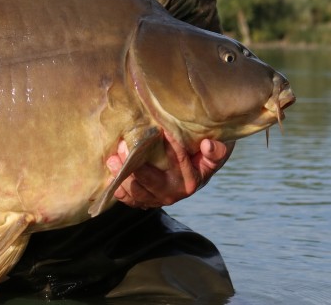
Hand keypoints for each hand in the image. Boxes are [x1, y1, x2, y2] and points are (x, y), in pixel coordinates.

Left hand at [107, 134, 233, 208]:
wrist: (196, 164)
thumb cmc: (205, 151)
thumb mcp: (219, 148)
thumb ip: (216, 150)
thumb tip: (208, 145)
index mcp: (192, 180)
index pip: (179, 162)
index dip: (171, 148)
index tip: (162, 131)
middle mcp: (175, 192)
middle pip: (152, 181)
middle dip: (135, 165)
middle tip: (123, 145)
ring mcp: (158, 197)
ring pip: (138, 192)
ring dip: (123, 177)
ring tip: (112, 159)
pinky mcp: (145, 198)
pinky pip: (130, 199)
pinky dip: (119, 189)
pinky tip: (111, 174)